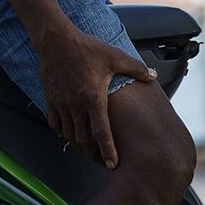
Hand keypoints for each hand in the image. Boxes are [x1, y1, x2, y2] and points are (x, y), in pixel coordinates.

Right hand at [38, 24, 156, 166]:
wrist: (56, 39)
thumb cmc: (86, 48)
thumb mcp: (115, 57)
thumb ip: (136, 68)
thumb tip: (153, 75)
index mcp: (94, 98)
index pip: (101, 133)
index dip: (107, 151)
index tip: (112, 164)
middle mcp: (76, 105)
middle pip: (84, 140)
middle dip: (93, 154)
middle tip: (102, 160)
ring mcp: (62, 104)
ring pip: (69, 135)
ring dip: (79, 145)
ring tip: (89, 149)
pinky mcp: (51, 100)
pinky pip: (56, 124)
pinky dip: (64, 132)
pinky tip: (72, 133)